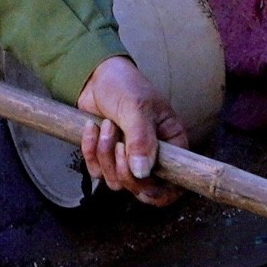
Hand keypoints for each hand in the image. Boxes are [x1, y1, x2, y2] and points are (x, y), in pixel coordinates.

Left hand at [71, 56, 173, 200]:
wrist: (95, 75)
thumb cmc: (125, 85)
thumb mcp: (136, 107)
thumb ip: (141, 139)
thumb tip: (143, 172)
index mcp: (171, 143)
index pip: (176, 182)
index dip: (161, 191)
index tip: (144, 182)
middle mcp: (152, 155)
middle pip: (142, 188)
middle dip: (124, 170)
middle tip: (119, 145)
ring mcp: (127, 159)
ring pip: (116, 181)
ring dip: (105, 155)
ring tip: (107, 126)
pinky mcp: (105, 158)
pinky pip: (96, 172)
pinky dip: (90, 152)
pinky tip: (92, 129)